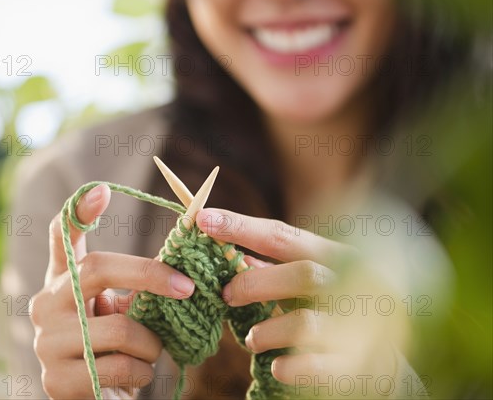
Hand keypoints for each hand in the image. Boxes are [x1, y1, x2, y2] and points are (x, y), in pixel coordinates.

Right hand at [30, 184, 195, 398]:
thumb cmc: (116, 348)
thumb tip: (179, 266)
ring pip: (120, 329)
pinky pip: (121, 367)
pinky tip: (134, 375)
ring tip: (151, 352)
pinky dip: (142, 372)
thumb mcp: (123, 311)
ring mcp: (46, 342)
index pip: (62, 236)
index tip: (103, 189)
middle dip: (150, 275)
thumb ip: (136, 287)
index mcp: (63, 281)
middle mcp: (45, 304)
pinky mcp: (57, 380)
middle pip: (98, 269)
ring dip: (152, 343)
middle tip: (187, 287)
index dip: (80, 211)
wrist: (97, 398)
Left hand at [197, 208, 405, 396]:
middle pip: (302, 274)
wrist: (384, 361)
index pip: (284, 236)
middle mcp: (351, 285)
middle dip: (255, 284)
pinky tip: (276, 365)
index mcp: (333, 257)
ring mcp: (357, 327)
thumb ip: (275, 270)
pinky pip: (312, 367)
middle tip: (227, 295)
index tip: (203, 220)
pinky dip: (285, 366)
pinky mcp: (355, 365)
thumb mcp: (309, 283)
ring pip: (304, 323)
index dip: (241, 227)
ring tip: (252, 339)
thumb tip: (232, 257)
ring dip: (266, 331)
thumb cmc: (334, 310)